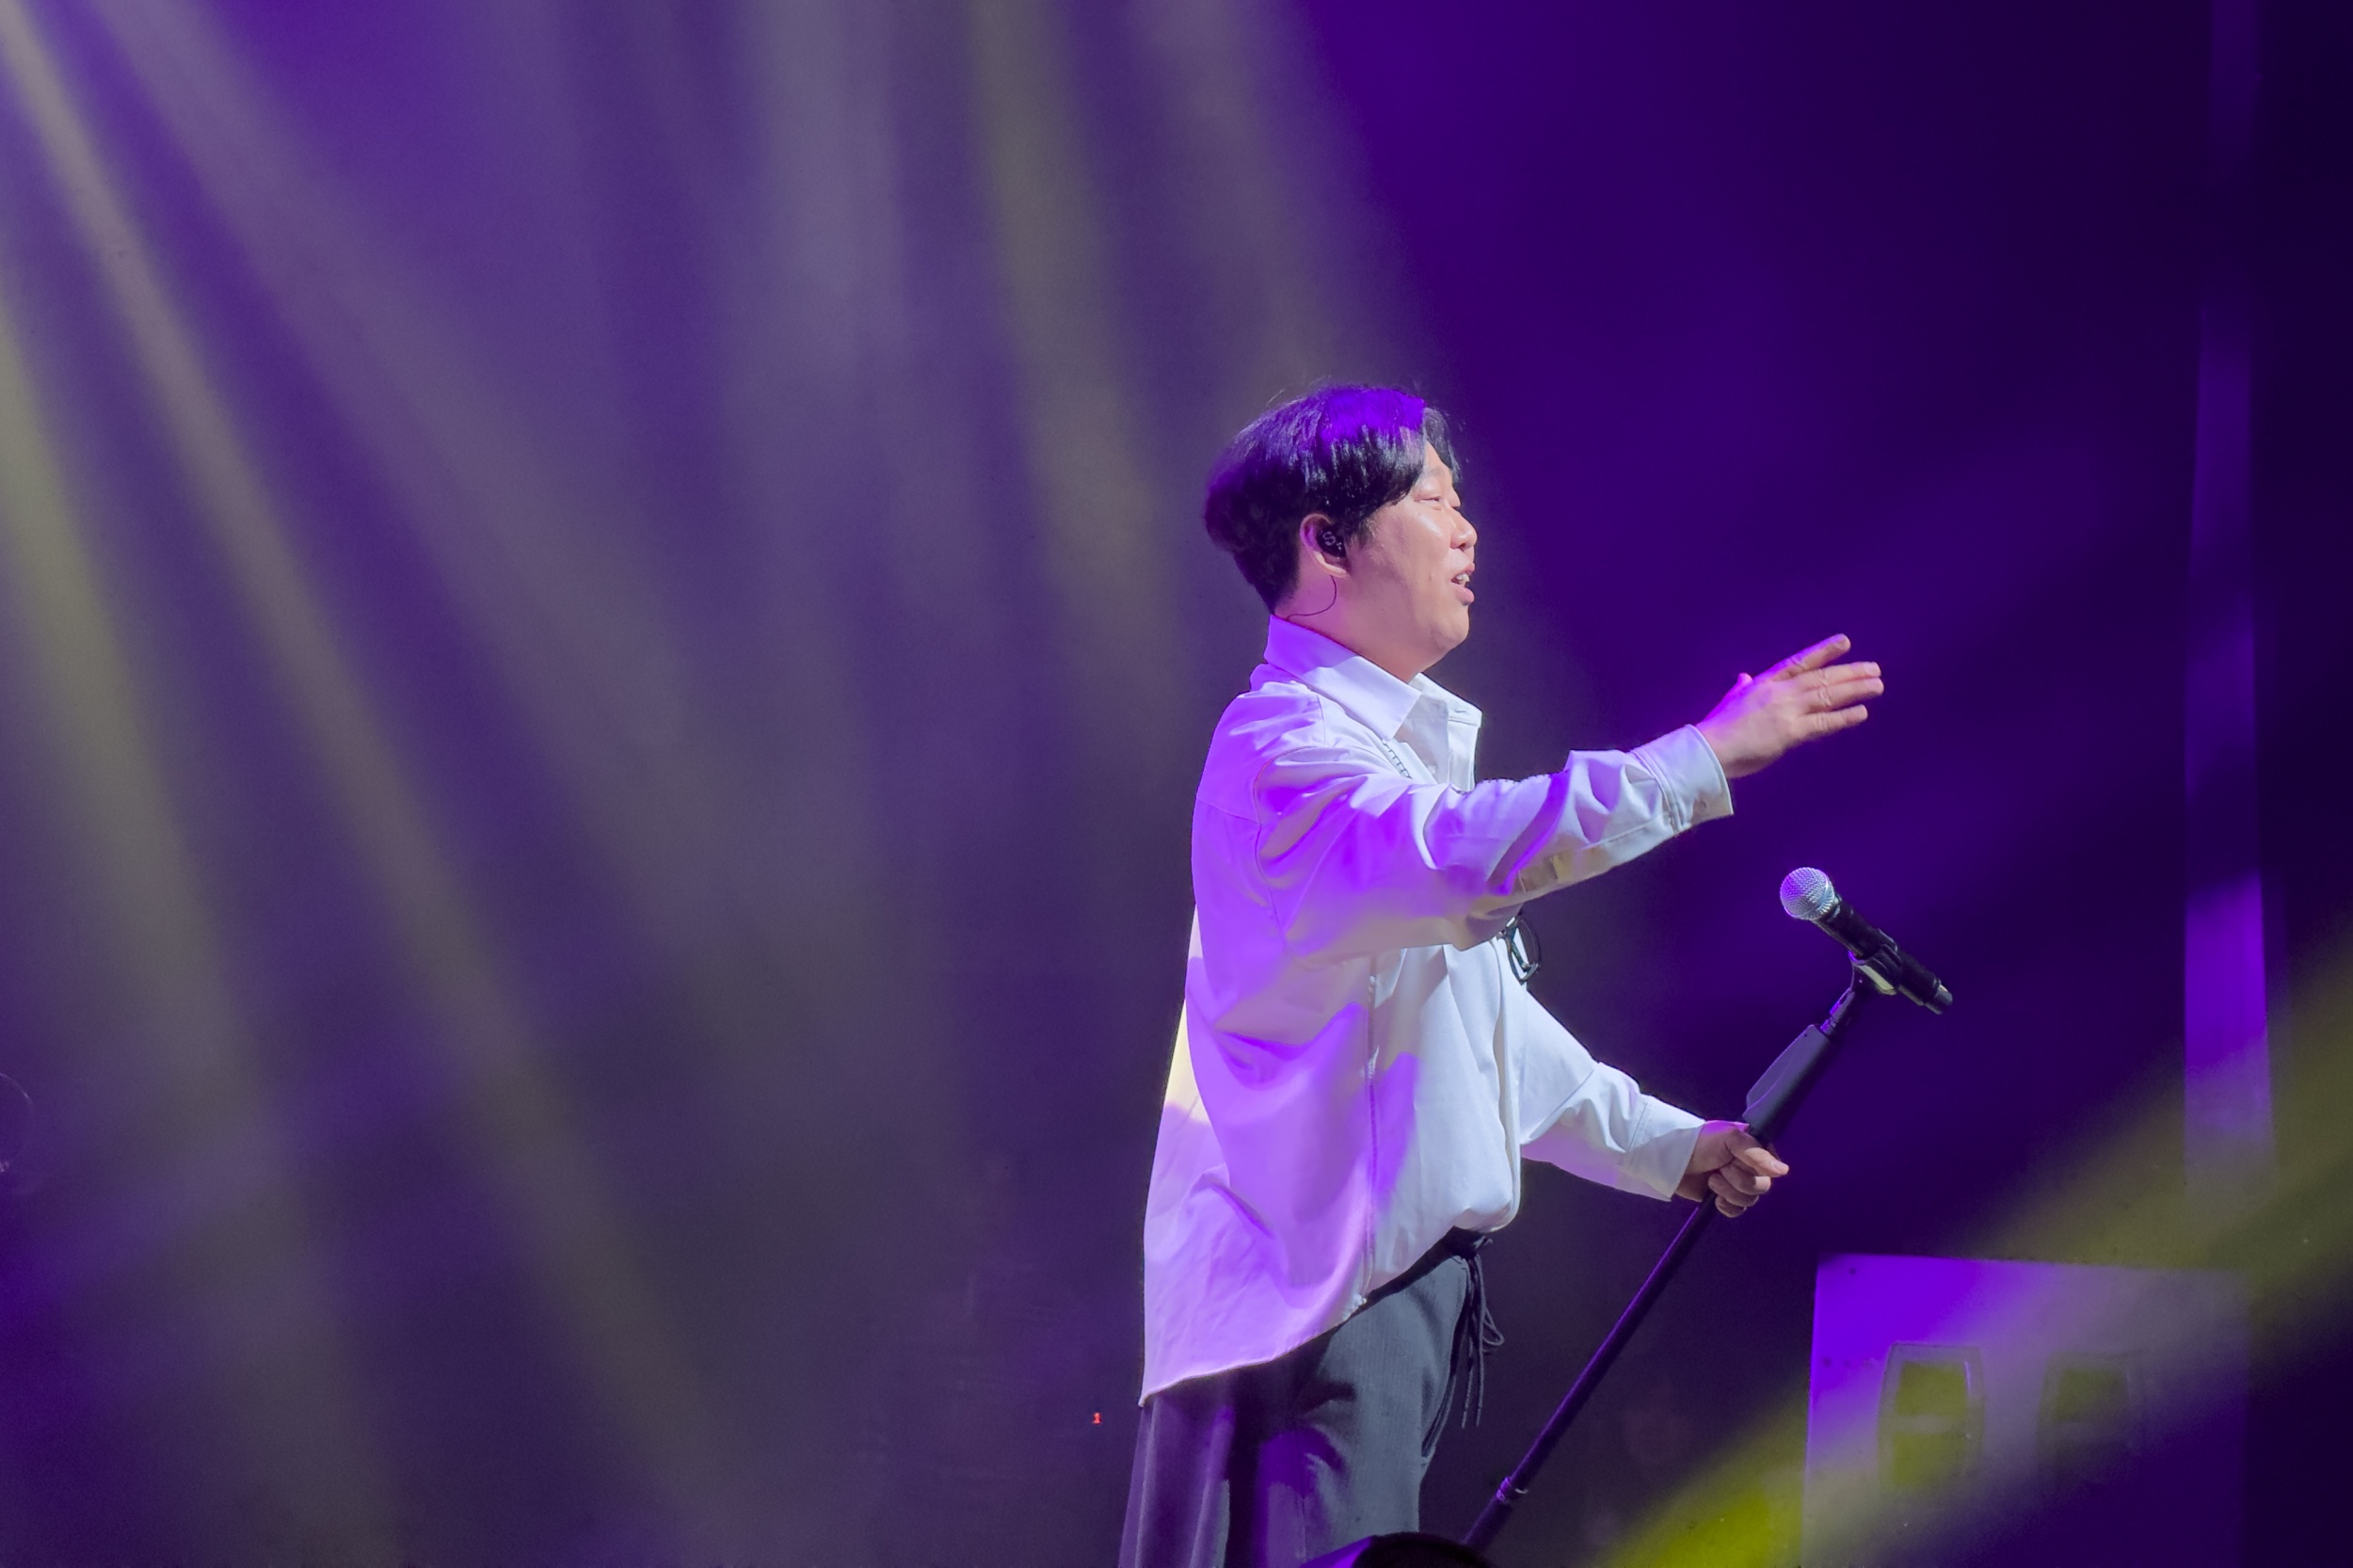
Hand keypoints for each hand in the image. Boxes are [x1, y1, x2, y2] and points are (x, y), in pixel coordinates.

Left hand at [1676, 1121, 1787, 1215]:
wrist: (1672, 1158)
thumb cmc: (1698, 1141)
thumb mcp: (1729, 1138)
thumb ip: (1756, 1153)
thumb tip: (1782, 1171)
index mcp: (1754, 1148)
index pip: (1772, 1167)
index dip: (1757, 1168)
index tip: (1738, 1160)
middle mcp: (1749, 1166)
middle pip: (1762, 1187)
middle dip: (1739, 1180)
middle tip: (1721, 1169)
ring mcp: (1737, 1183)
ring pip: (1750, 1200)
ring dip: (1729, 1191)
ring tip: (1712, 1179)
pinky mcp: (1725, 1198)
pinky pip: (1737, 1211)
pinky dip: (1726, 1206)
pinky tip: (1714, 1197)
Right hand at [1694, 634, 1881, 779]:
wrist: (1709, 749)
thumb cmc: (1717, 728)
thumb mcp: (1731, 700)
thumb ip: (1741, 687)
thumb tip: (1742, 677)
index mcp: (1764, 683)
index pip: (1800, 662)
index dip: (1824, 652)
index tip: (1845, 642)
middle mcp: (1780, 692)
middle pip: (1821, 678)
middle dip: (1850, 672)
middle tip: (1874, 668)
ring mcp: (1786, 710)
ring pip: (1827, 696)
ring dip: (1854, 690)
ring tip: (1877, 685)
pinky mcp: (1791, 732)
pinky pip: (1823, 723)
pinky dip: (1844, 717)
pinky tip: (1862, 712)